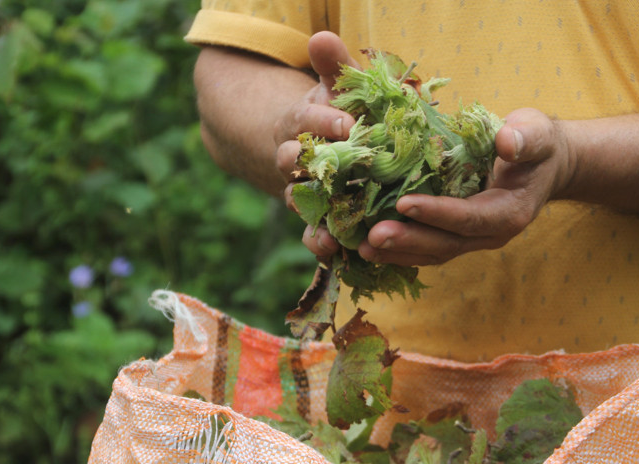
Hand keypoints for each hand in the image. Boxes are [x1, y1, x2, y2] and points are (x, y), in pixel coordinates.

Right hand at [277, 31, 359, 257]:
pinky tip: (335, 253)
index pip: (305, 119)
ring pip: (298, 201)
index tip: (346, 123)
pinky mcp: (315, 216)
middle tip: (332, 171)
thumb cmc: (332, 114)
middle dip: (308, 166)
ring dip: (313, 213)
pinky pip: (311, 232)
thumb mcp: (333, 89)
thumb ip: (333, 67)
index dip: (323, 122)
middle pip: (291, 162)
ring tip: (330, 230)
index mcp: (299, 123)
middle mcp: (292, 158)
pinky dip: (319, 243)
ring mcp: (300, 189)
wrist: (309, 149)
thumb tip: (321, 36)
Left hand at [357, 108, 573, 266]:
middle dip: (408, 241)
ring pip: (434, 252)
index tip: (403, 203)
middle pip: (445, 244)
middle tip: (372, 236)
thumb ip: (526, 138)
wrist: (544, 166)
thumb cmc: (537, 145)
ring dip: (398, 252)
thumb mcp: (538, 133)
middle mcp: (490, 234)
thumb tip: (507, 141)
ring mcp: (474, 240)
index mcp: (509, 213)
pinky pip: (428, 249)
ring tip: (363, 248)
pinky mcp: (459, 238)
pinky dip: (401, 250)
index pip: (468, 218)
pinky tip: (373, 247)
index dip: (436, 213)